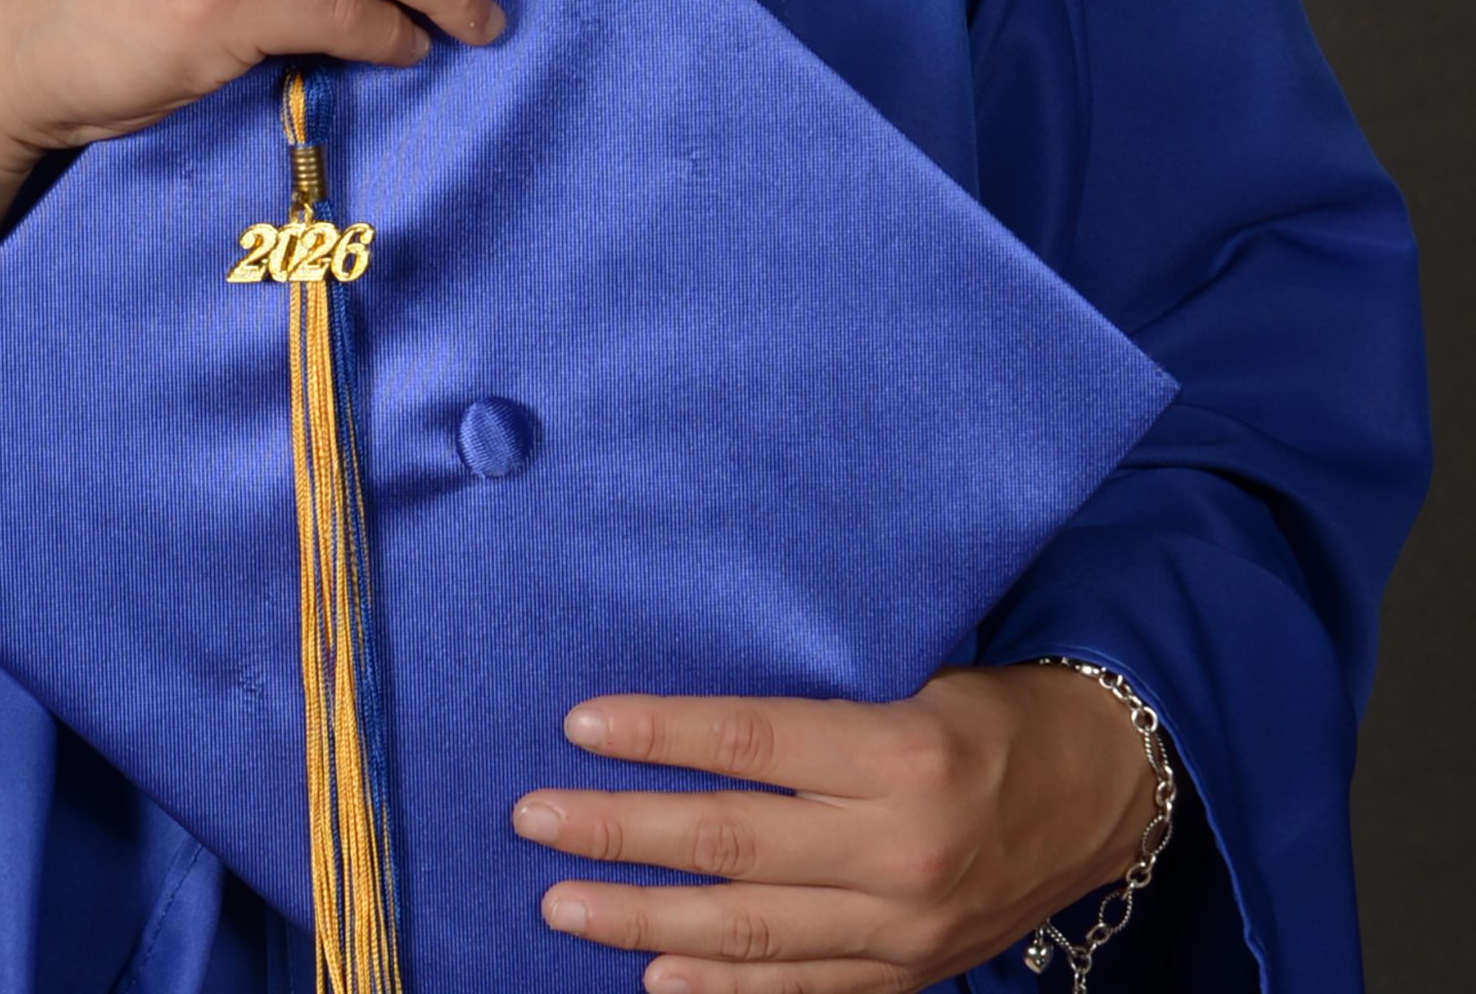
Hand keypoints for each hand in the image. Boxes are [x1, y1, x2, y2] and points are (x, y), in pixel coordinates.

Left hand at [509, 665, 1158, 991]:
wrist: (1105, 794)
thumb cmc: (991, 711)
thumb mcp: (914, 676)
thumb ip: (816, 705)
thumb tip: (688, 704)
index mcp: (902, 753)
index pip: (753, 744)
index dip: (660, 734)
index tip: (579, 725)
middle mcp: (900, 849)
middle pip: (732, 845)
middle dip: (620, 833)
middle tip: (533, 819)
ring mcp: (904, 929)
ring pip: (749, 932)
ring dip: (642, 920)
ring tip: (561, 902)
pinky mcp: (910, 976)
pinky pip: (800, 989)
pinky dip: (720, 991)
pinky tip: (652, 977)